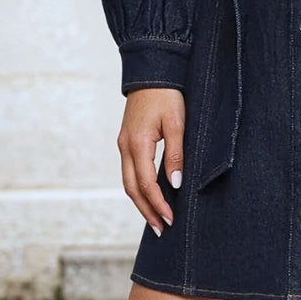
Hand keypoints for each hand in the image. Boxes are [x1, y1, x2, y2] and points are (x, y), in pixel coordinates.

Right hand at [117, 87, 185, 235]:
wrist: (151, 70)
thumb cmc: (167, 94)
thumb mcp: (177, 122)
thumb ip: (175, 153)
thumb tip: (174, 184)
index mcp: (137, 144)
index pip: (146, 185)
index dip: (158, 205)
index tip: (171, 220)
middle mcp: (125, 147)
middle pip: (132, 189)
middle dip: (146, 211)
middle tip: (162, 229)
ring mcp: (123, 144)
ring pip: (128, 181)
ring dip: (141, 202)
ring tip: (155, 218)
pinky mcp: (127, 140)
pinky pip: (129, 171)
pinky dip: (138, 187)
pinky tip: (149, 194)